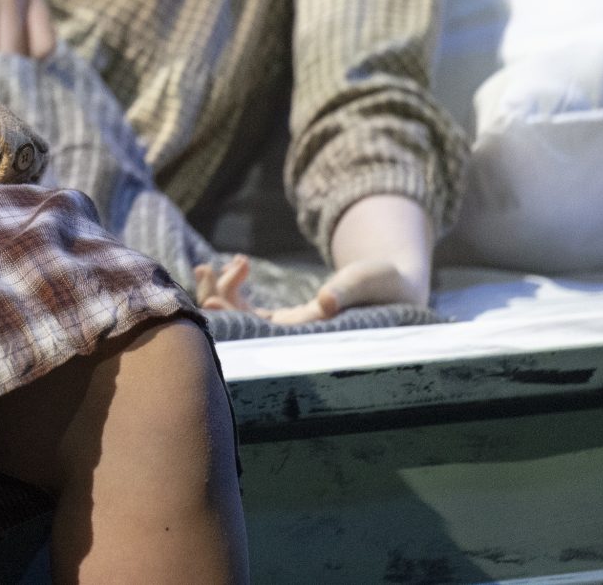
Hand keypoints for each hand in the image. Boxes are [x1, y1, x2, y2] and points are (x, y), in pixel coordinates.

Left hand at [192, 253, 427, 324]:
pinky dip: (237, 290)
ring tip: (206, 266)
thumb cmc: (388, 281)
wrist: (399, 283)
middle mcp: (300, 337)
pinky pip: (255, 311)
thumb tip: (324, 302)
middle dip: (219, 301)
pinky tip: (234, 266)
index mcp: (317, 333)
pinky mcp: (292, 319)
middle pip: (247, 328)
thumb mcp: (368, 279)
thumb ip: (347, 291)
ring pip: (246, 320)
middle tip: (203, 270)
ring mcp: (293, 329)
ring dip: (222, 294)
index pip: (266, 334)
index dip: (235, 321)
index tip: (210, 301)